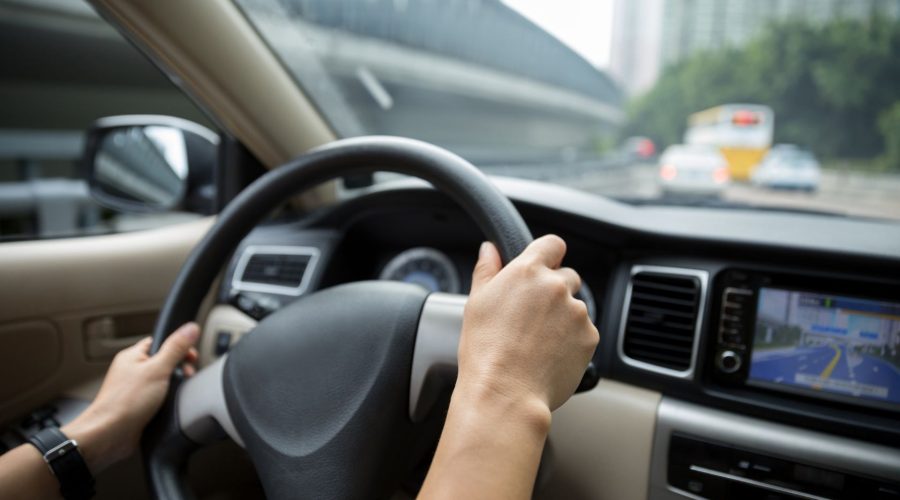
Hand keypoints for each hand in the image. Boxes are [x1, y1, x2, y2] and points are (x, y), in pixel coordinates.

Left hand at [62, 322, 199, 472]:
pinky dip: (168, 400)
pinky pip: (159, 398)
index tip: (191, 357)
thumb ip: (175, 348)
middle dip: (180, 368)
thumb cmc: (125, 402)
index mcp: (132, 356)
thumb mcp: (157, 369)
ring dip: (174, 386)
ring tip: (177, 392)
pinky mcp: (139, 406)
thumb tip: (190, 328)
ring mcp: (135, 389)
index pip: (161, 341)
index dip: (179, 347)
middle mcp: (132, 371)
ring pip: (163, 381)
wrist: (109, 435)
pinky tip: (170, 405)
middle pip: (164, 361)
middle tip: (186, 375)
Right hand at [457, 235, 598, 413]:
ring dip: (563, 318)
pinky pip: (584, 332)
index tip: (544, 266)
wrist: (505, 393)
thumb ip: (487, 270)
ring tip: (538, 342)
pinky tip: (549, 355)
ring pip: (576, 308)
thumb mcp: (477, 303)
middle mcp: (557, 286)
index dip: (549, 255)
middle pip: (567, 277)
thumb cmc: (486, 351)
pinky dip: (572, 341)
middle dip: (554, 291)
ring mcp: (577, 312)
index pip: (552, 244)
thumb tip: (490, 249)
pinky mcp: (590, 337)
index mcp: (528, 271)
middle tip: (533, 317)